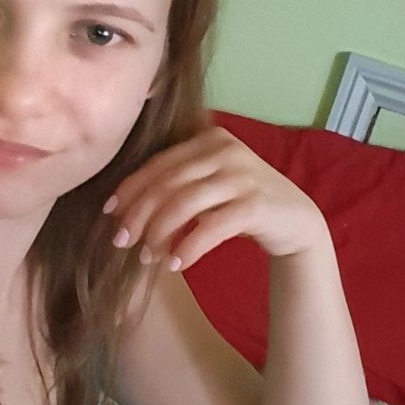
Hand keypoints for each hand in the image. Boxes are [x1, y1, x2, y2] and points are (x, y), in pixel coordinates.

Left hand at [102, 126, 327, 270]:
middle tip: (122, 242)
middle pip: (167, 183)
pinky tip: (176, 264)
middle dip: (139, 214)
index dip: (130, 189)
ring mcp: (243, 176)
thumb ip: (177, 182)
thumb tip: (122, 207)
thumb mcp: (209, 183)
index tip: (109, 213)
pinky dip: (189, 247)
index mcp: (209, 140)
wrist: (295, 220)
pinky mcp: (255, 204)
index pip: (159, 163)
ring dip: (160, 233)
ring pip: (185, 203)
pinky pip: (211, 227)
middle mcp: (226, 151)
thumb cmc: (241, 203)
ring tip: (147, 257)